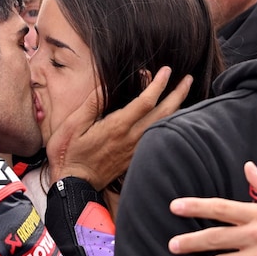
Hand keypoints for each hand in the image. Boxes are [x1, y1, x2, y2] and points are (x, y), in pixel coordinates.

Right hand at [46, 66, 192, 189]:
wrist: (73, 184)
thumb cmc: (68, 153)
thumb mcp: (73, 124)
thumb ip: (92, 102)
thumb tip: (105, 82)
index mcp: (117, 127)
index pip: (146, 101)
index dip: (158, 84)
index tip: (166, 70)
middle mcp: (131, 138)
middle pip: (163, 113)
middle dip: (178, 94)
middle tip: (188, 79)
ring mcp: (135, 150)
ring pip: (164, 126)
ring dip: (177, 108)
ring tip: (183, 94)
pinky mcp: (135, 158)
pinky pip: (158, 138)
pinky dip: (168, 124)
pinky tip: (170, 118)